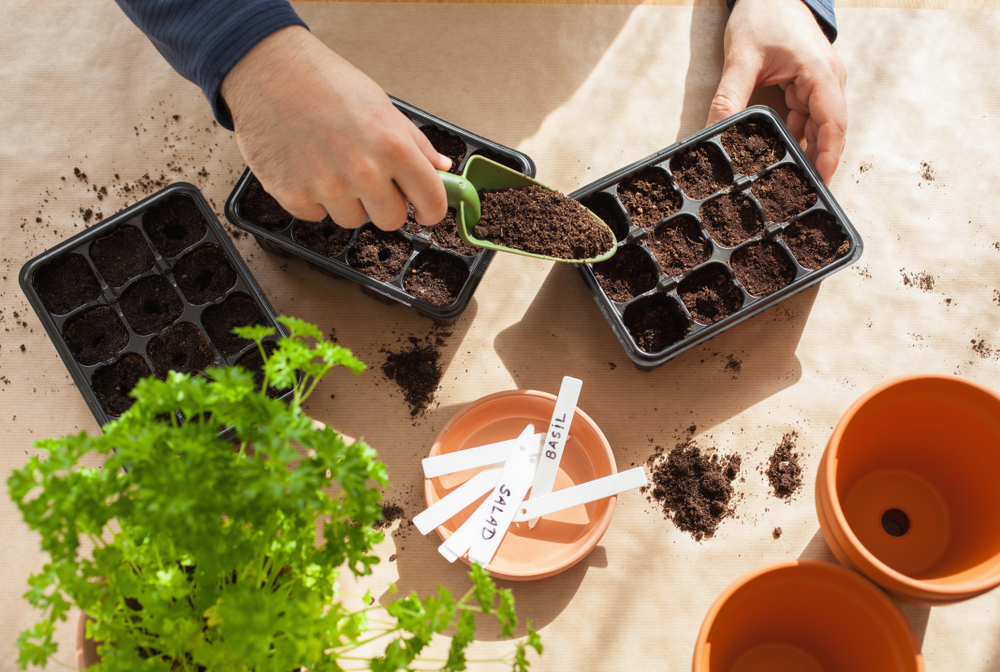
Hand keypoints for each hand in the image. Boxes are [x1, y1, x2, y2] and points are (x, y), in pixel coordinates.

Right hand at [220, 25, 451, 229]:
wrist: (268, 70)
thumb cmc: (325, 82)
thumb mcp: (382, 105)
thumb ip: (415, 143)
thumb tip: (441, 168)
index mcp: (393, 147)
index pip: (431, 201)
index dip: (432, 210)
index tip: (426, 211)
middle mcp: (363, 172)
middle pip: (392, 220)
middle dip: (385, 204)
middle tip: (369, 178)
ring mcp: (327, 188)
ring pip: (353, 220)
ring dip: (348, 202)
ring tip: (332, 165)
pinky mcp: (294, 196)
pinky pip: (317, 216)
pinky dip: (314, 199)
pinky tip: (307, 168)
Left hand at [706, 0, 846, 181]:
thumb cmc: (763, 14)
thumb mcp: (741, 58)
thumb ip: (729, 98)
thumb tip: (712, 132)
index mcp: (821, 74)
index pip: (833, 124)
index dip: (828, 156)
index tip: (821, 183)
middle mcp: (828, 80)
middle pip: (829, 130)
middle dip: (817, 161)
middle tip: (801, 192)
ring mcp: (820, 82)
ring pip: (817, 125)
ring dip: (805, 150)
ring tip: (789, 180)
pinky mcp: (808, 83)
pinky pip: (807, 116)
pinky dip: (796, 134)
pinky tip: (780, 153)